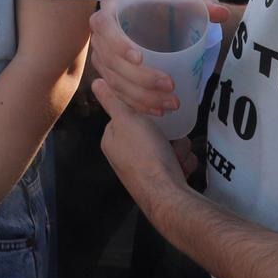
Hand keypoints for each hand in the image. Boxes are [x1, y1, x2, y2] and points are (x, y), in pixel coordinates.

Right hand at [88, 0, 233, 118]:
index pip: (105, 25)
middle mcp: (101, 32)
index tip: (140, 58)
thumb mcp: (183, 1)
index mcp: (113, 7)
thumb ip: (201, 4)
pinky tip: (157, 110)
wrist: (158, 19)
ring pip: (114, 80)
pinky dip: (136, 103)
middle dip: (140, 78)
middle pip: (110, 59)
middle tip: (169, 85)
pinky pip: (117, 92)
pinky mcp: (108, 73)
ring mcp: (102, 54)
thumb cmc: (166, 7)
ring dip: (141, 96)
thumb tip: (221, 13)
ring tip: (169, 103)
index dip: (118, 43)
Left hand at [92, 77, 190, 205]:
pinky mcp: (161, 180)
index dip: (144, 112)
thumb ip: (112, 101)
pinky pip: (176, 161)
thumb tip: (95, 81)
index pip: (128, 116)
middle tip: (170, 138)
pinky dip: (182, 162)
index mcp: (112, 141)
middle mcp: (125, 156)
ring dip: (178, 148)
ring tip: (176, 156)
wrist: (167, 195)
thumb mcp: (126, 120)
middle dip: (167, 134)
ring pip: (168, 145)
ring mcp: (144, 170)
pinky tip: (182, 167)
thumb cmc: (145, 154)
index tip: (157, 113)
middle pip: (152, 131)